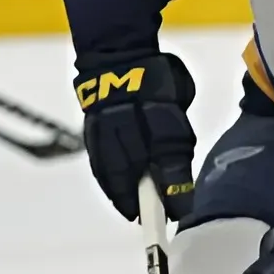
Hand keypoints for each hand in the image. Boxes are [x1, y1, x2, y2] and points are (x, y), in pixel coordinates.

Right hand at [75, 52, 197, 221]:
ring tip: (136, 214)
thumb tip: (176, 168)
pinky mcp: (91, 130)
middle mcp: (129, 118)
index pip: (169, 153)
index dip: (175, 184)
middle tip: (162, 220)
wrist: (116, 53)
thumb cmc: (158, 77)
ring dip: (125, 196)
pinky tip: (118, 196)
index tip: (183, 208)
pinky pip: (99, 163)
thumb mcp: (179, 98)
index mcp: (158, 107)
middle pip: (139, 167)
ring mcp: (106, 125)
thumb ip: (178, 131)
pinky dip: (109, 183)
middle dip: (151, 198)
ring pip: (114, 169)